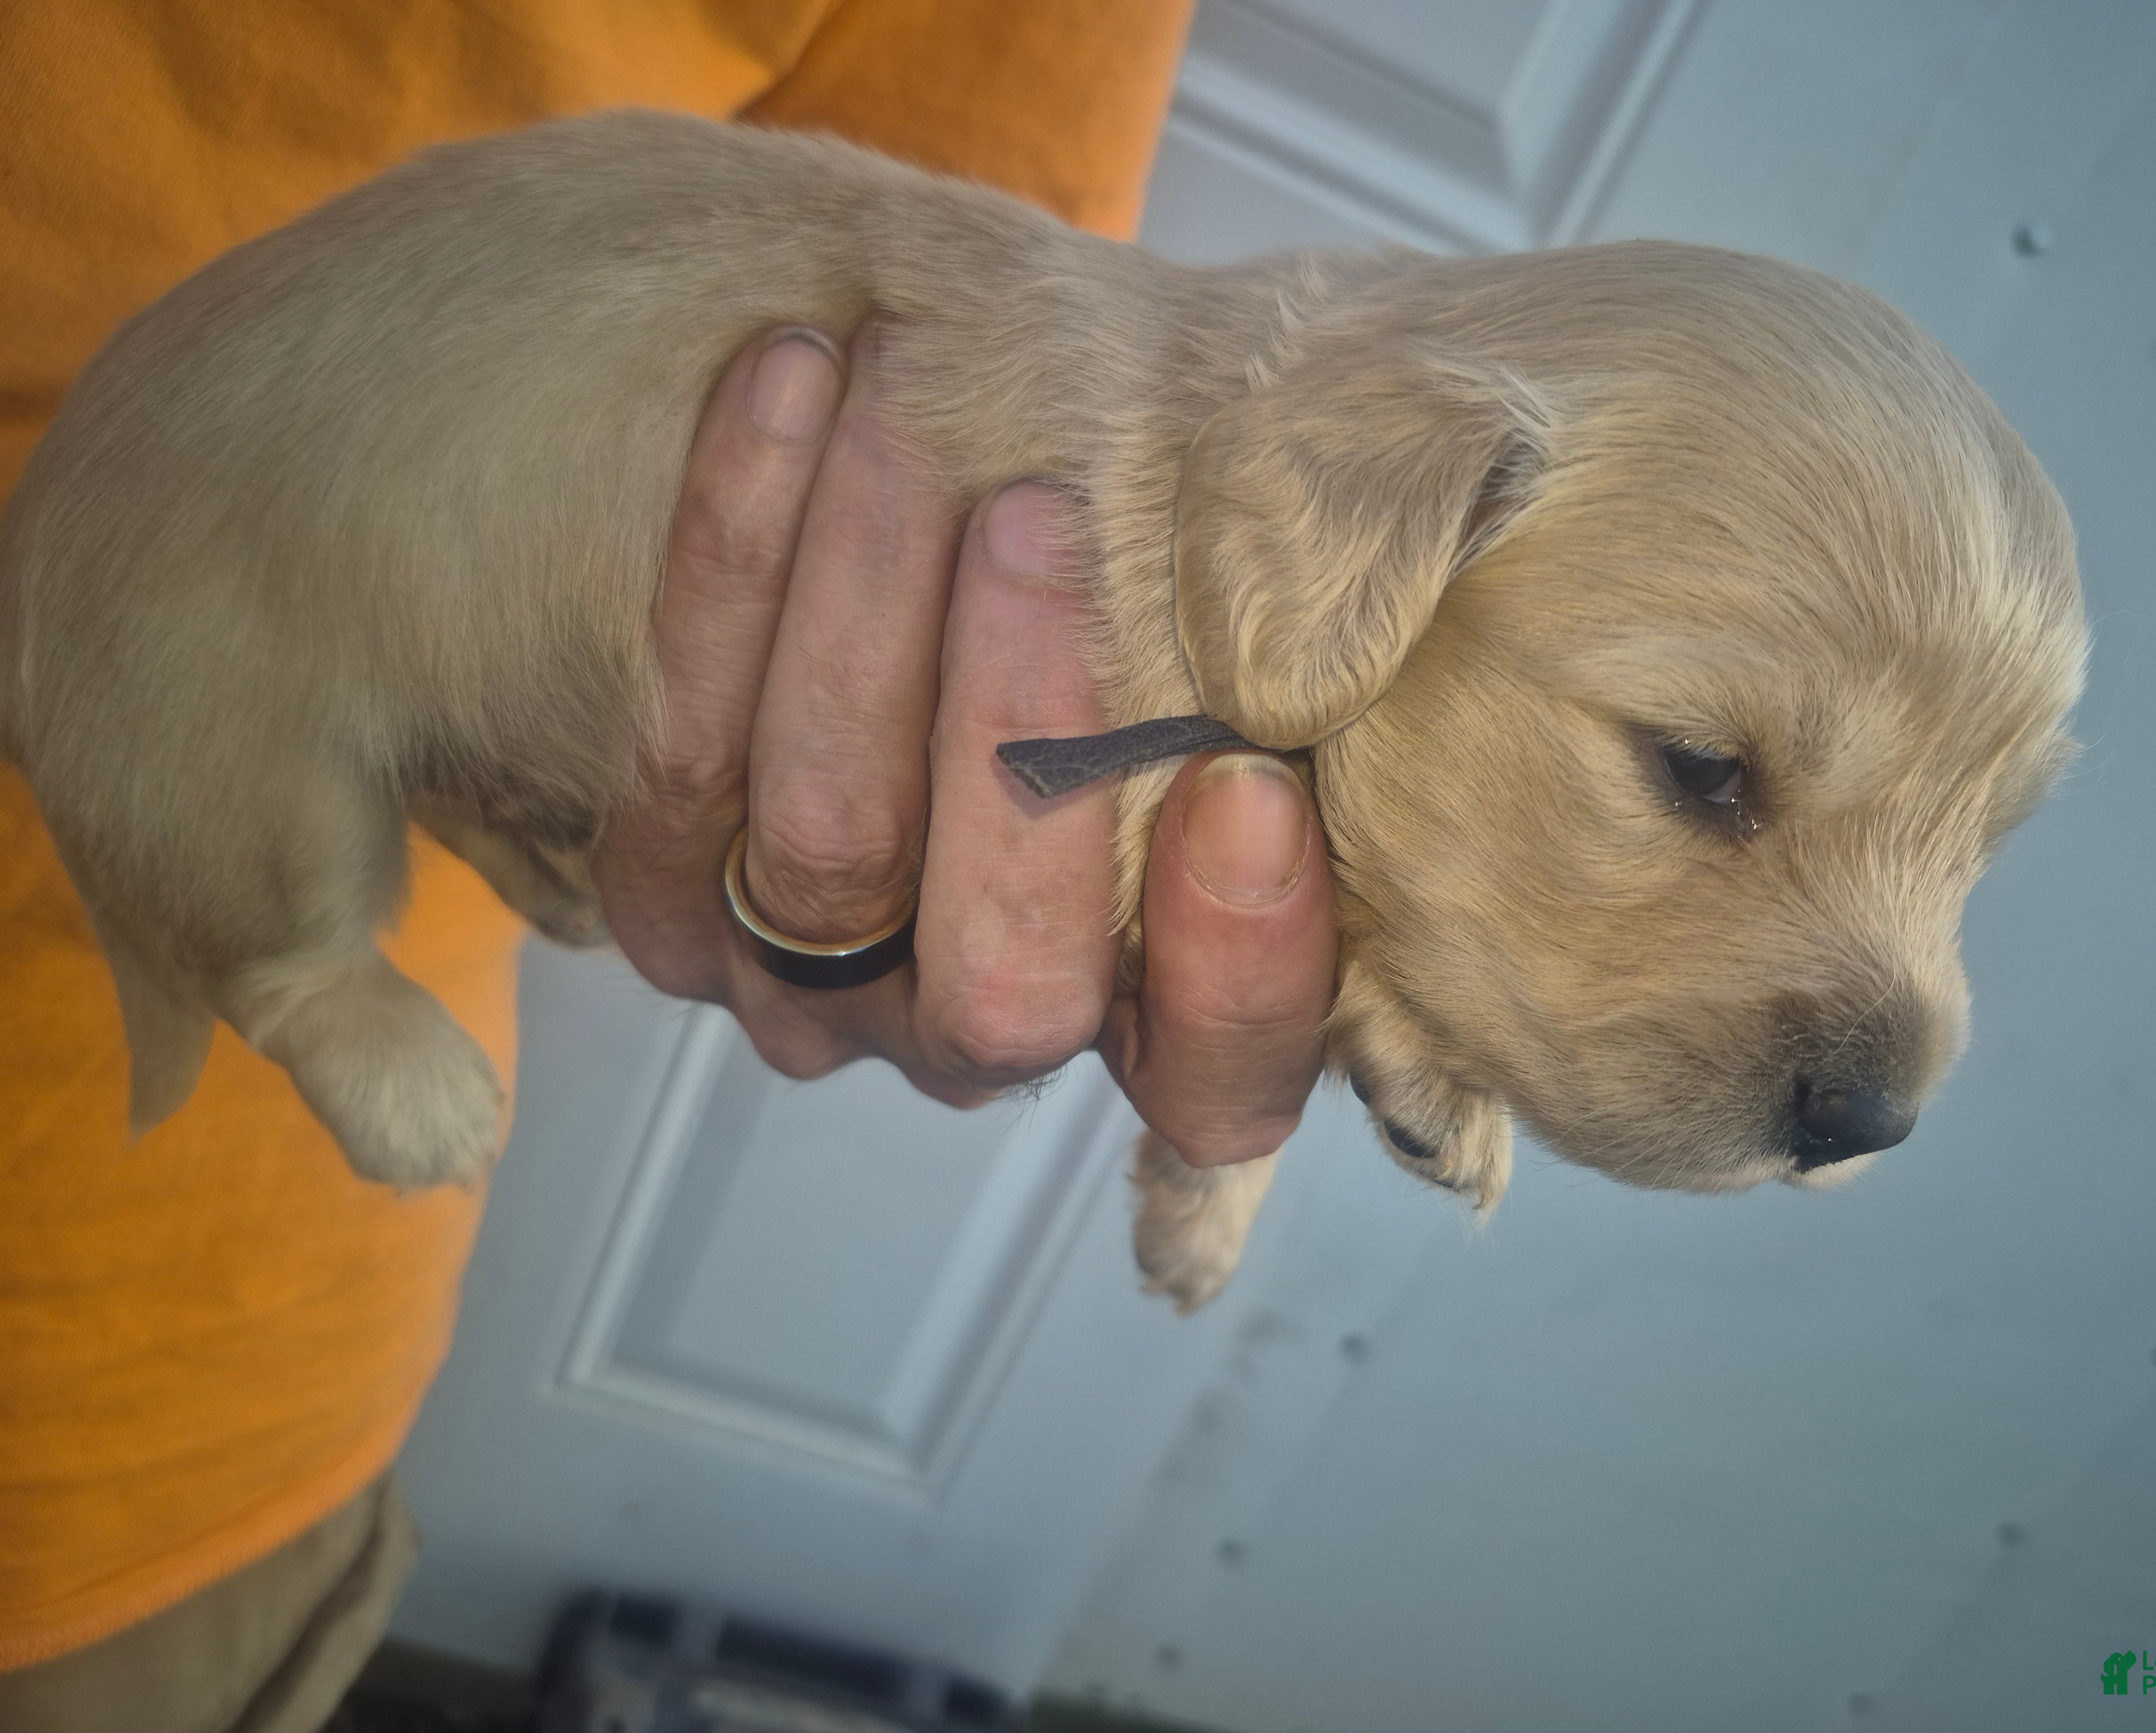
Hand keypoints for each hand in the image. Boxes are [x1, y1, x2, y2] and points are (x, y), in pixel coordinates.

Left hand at [594, 326, 1335, 1162]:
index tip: (1250, 792)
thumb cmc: (1149, 579)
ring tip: (901, 408)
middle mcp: (972, 1037)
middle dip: (1019, 743)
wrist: (952, 521)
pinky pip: (679, 747)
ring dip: (860, 608)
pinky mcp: (659, 895)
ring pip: (827, 843)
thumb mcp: (1267, 628)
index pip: (1217, 1080)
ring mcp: (803, 986)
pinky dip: (734, 557)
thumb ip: (1311, 664)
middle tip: (1036, 522)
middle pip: (1000, 977)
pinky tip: (788, 388)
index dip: (1236, 968)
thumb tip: (1331, 602)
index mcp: (1154, 1032)